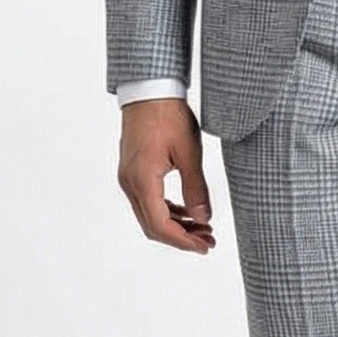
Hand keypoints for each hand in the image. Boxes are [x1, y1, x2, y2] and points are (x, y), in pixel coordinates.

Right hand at [117, 97, 215, 251]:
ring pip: (149, 215)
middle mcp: (130, 183)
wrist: (149, 90)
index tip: (204, 246)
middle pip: (152, 226)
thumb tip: (203, 219)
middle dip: (181, 237)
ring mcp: (128, 178)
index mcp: (143, 180)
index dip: (183, 241)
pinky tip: (186, 212)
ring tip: (202, 228)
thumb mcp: (190, 153)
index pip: (160, 225)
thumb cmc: (168, 115)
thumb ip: (196, 189)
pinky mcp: (132, 171)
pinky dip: (167, 211)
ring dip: (175, 225)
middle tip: (208, 240)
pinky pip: (147, 201)